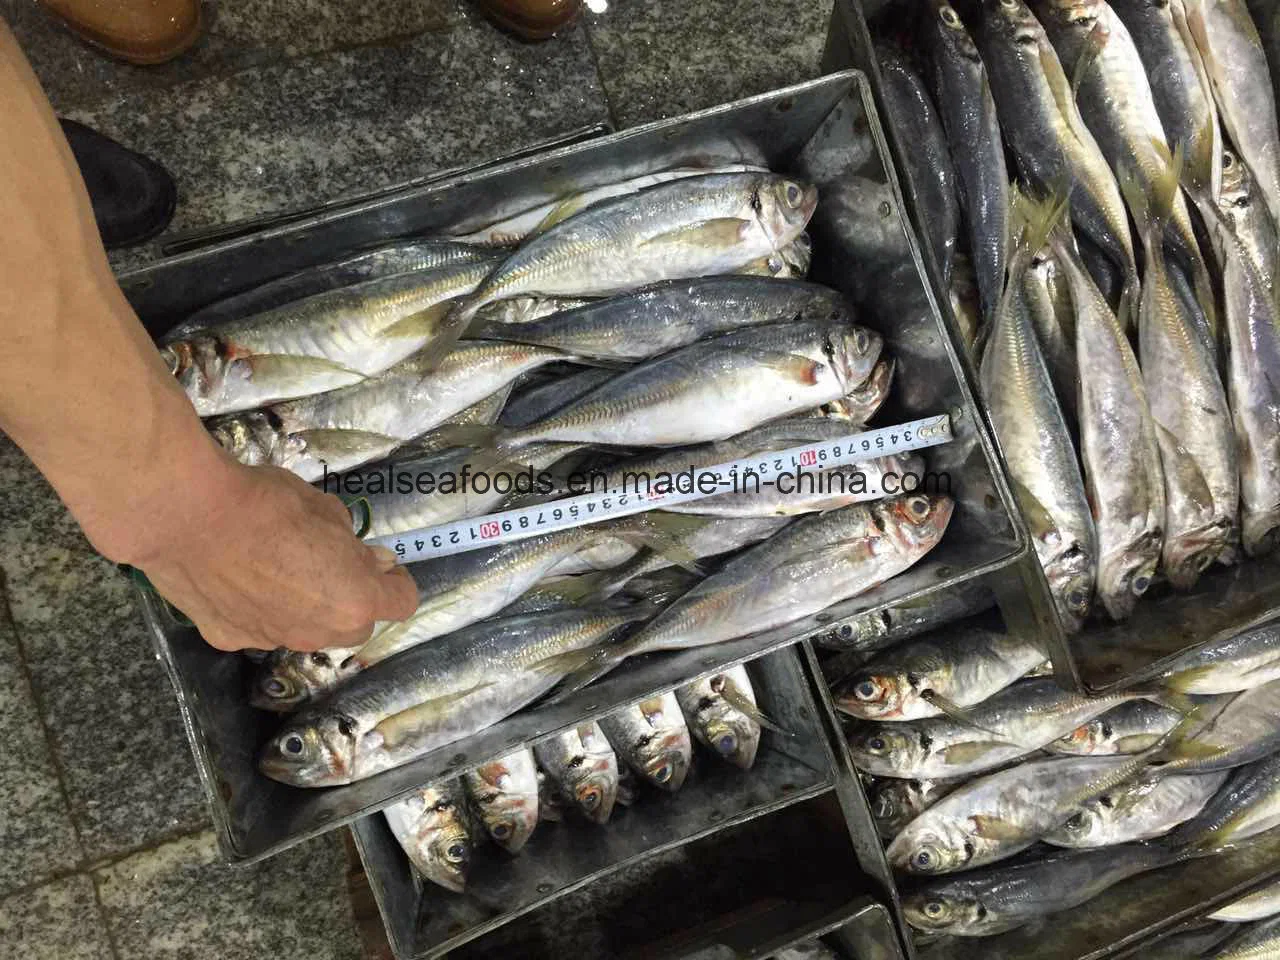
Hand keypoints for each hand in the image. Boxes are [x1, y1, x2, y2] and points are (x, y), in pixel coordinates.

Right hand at [131, 460, 419, 651]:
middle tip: (329, 563)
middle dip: (351, 598)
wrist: (188, 517)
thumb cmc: (268, 503)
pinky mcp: (229, 639)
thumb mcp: (327, 510)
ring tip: (276, 568)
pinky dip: (258, 609)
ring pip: (307, 631)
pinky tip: (236, 578)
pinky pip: (259, 627)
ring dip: (306, 608)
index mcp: (355, 598)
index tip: (380, 564)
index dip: (395, 582)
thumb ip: (354, 544)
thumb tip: (373, 561)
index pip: (402, 602)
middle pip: (356, 625)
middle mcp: (319, 632)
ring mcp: (273, 640)